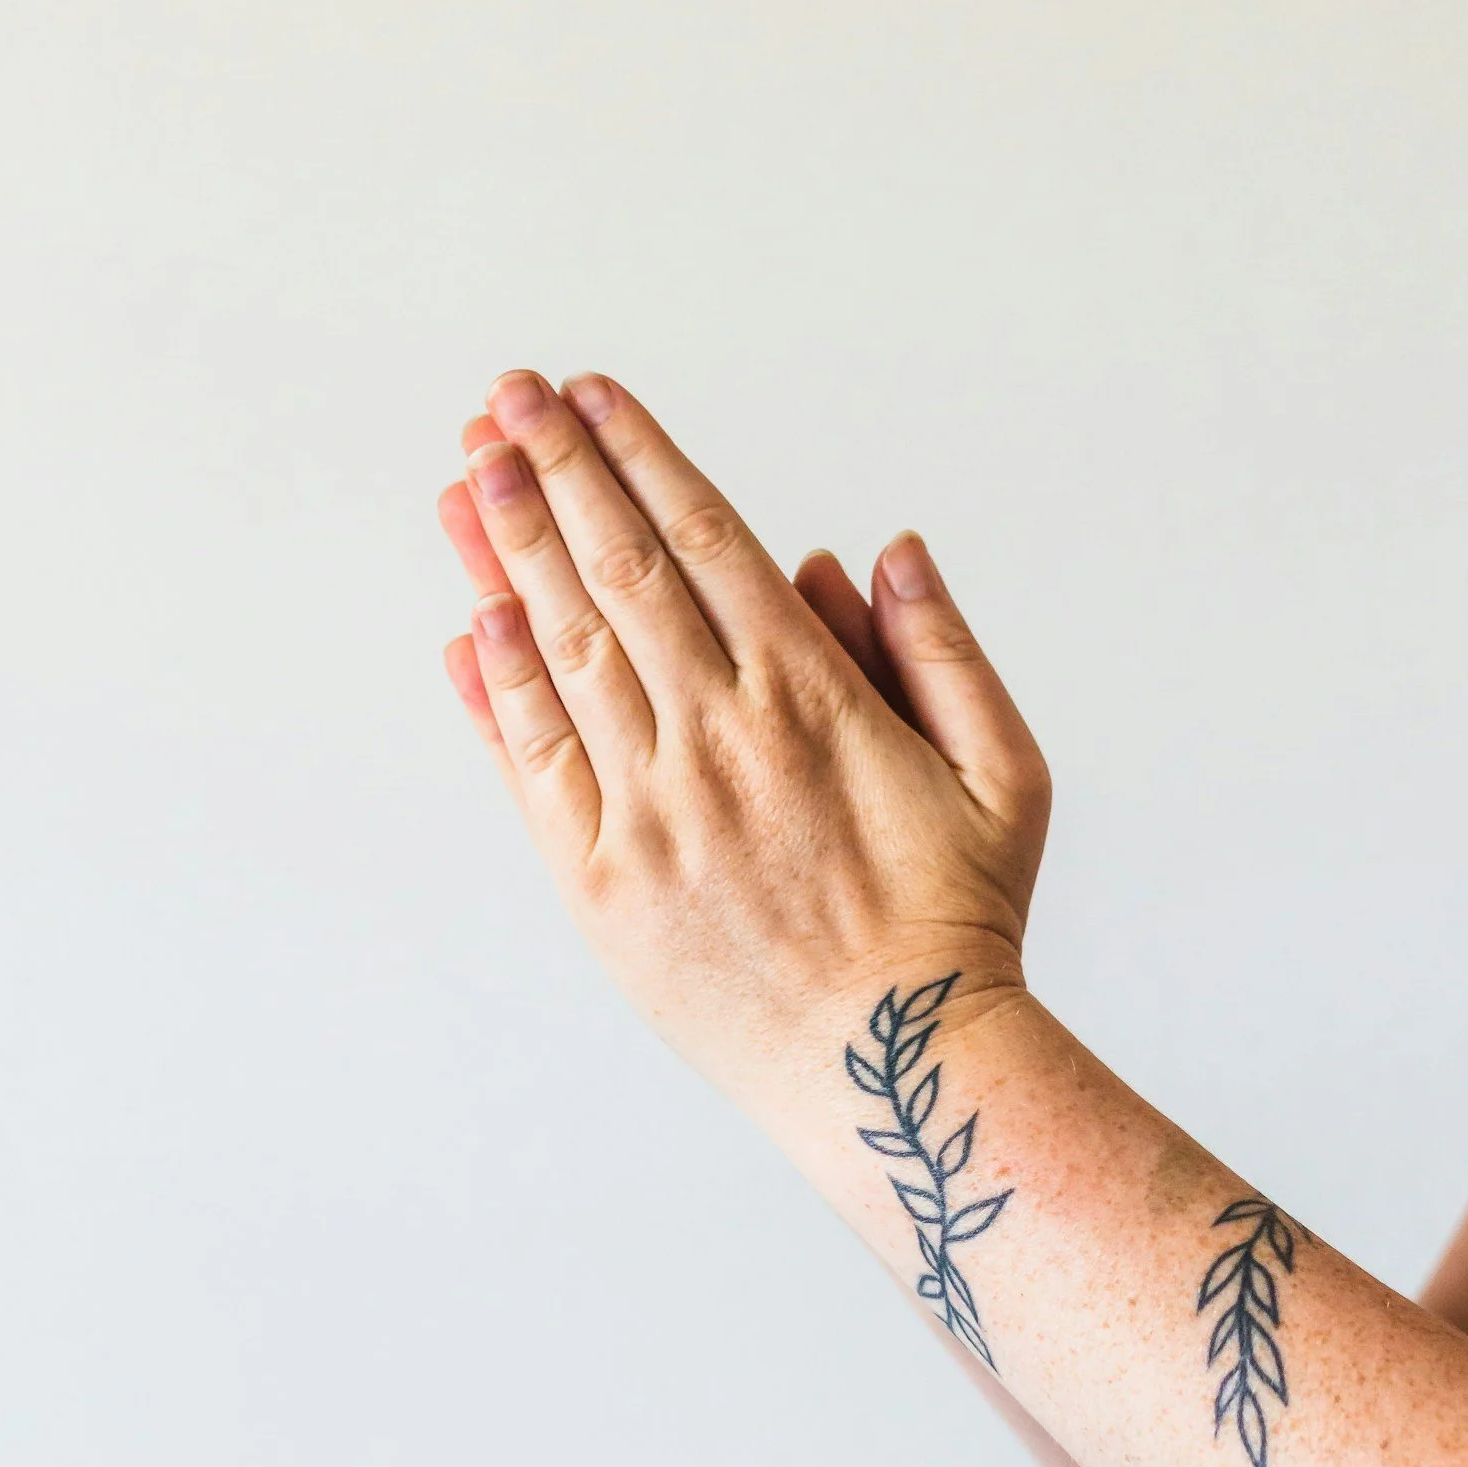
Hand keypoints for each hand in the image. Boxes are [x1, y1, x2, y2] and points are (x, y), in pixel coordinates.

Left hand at [438, 371, 1051, 1111]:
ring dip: (507, 556)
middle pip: (615, 573)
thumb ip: (941, 651)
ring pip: (563, 652)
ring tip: (465, 478)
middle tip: (498, 401)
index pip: (701, 539)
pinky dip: (499, 688)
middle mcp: (716, 738)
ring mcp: (647, 811)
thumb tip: (876, 549)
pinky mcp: (599, 885)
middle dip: (550, 475)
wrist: (894, 1070)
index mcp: (810, 697)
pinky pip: (535, 764)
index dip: (636, 456)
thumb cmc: (957, 922)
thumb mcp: (1002, 773)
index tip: (586, 396)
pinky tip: (471, 623)